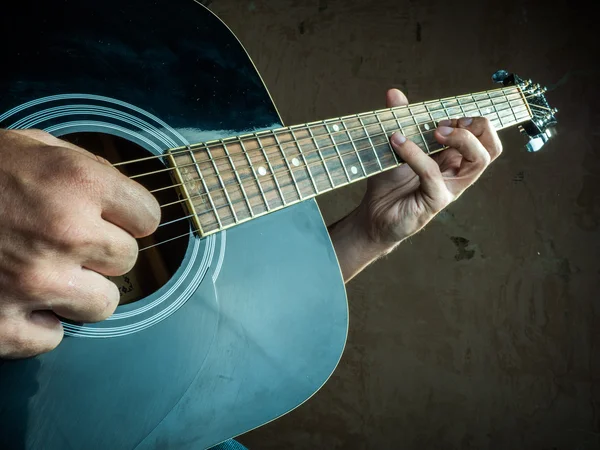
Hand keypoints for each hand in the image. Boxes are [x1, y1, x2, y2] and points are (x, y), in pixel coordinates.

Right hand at [0, 129, 160, 358]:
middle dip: (103, 251)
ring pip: (103, 304)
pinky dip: (38, 324)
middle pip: (127, 261)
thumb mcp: (31, 145)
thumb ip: (86, 169)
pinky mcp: (0, 324)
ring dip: (80, 291)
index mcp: (78, 183)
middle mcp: (65, 233)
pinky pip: (52, 338)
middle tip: (69, 242)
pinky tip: (17, 298)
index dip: (130, 217)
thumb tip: (124, 198)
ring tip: (48, 272)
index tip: (115, 218)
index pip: (148, 217)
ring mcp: (35, 283)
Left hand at [328, 89, 502, 281]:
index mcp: (454, 158)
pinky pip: (433, 174)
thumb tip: (394, 93)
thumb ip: (399, 120)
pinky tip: (398, 143)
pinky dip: (416, 154)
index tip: (441, 117)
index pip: (483, 135)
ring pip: (479, 160)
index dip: (470, 120)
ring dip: (461, 139)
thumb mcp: (394, 146)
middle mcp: (458, 173)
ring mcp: (450, 188)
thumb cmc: (388, 183)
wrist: (373, 215)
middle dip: (476, 126)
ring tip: (434, 132)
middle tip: (444, 125)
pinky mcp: (435, 201)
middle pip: (492, 147)